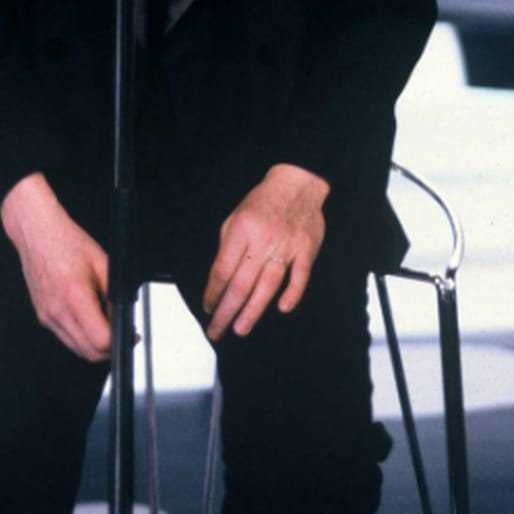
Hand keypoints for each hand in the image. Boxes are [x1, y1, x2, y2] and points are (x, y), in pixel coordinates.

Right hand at [0, 172, 111, 361]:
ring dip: (95, 346)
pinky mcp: (42, 316)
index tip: (129, 334)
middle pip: (89, 353)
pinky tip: (89, 319)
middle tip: (123, 335)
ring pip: (77, 349)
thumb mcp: (103, 263)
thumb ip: (115, 294)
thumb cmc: (67, 242)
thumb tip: (124, 318)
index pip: (100, 340)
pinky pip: (66, 338)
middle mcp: (58, 311)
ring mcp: (47, 317)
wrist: (37, 233)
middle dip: (110, 349)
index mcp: (75, 296)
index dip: (119, 341)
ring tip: (107, 327)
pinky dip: (81, 337)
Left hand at [203, 163, 329, 342]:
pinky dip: (292, 293)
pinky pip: (299, 276)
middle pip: (241, 284)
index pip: (222, 270)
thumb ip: (228, 247)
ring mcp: (286, 246)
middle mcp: (262, 240)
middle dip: (226, 311)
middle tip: (217, 330)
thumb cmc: (263, 202)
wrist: (297, 183)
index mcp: (241, 230)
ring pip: (267, 285)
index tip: (208, 308)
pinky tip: (282, 308)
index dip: (213, 293)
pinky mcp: (306, 250)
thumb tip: (220, 280)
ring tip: (240, 328)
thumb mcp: (235, 217)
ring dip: (252, 310)